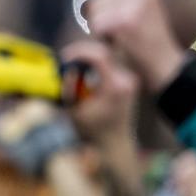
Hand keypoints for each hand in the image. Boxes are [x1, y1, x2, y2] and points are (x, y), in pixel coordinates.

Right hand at [60, 40, 141, 158]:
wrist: (115, 143)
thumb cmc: (92, 130)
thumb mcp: (74, 109)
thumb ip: (69, 86)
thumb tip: (65, 66)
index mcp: (115, 86)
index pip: (99, 56)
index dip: (79, 52)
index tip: (65, 58)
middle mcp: (126, 80)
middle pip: (102, 53)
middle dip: (81, 54)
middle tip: (65, 61)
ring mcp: (130, 80)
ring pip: (105, 57)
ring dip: (87, 60)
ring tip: (73, 71)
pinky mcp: (128, 81)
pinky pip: (109, 64)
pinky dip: (94, 66)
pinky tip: (84, 76)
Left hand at [80, 0, 185, 92]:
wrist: (164, 65)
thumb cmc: (148, 41)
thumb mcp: (141, 10)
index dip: (103, 5)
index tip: (113, 20)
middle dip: (99, 16)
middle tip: (116, 32)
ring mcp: (134, 5)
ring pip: (95, 12)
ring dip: (99, 27)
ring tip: (118, 37)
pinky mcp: (125, 21)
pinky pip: (97, 25)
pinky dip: (101, 37)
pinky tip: (117, 44)